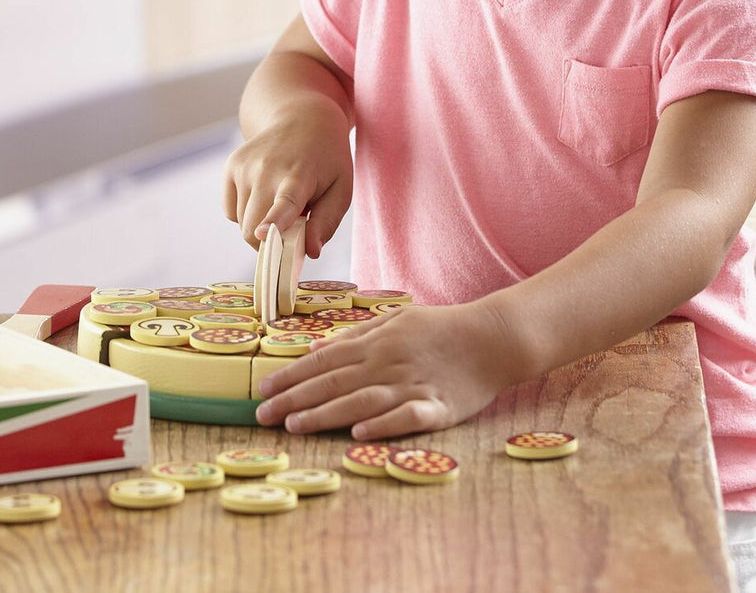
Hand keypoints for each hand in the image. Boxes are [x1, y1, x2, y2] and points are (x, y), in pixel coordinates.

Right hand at [223, 98, 351, 256]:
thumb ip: (327, 221)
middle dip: (270, 243)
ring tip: (281, 202)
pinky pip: (231, 211)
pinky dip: (246, 213)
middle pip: (254, 228)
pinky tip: (265, 194)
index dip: (274, 221)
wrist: (302, 119)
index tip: (263, 234)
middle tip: (292, 229)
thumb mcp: (341, 188)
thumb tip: (310, 251)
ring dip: (260, 225)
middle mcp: (267, 169)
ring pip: (242, 223)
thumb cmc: (326, 160)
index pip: (285, 202)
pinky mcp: (231, 167)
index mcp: (299, 174)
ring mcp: (245, 166)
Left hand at [253, 301, 519, 438]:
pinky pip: (406, 418)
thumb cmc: (441, 328)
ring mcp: (412, 385)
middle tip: (262, 416)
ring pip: (361, 401)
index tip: (264, 390)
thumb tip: (313, 347)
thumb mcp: (397, 319)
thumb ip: (356, 334)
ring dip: (326, 414)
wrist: (492, 337)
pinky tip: (359, 436)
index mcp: (377, 341)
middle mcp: (388, 362)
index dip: (292, 375)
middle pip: (335, 382)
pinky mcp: (437, 408)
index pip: (325, 359)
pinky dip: (382, 426)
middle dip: (295, 399)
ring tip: (295, 427)